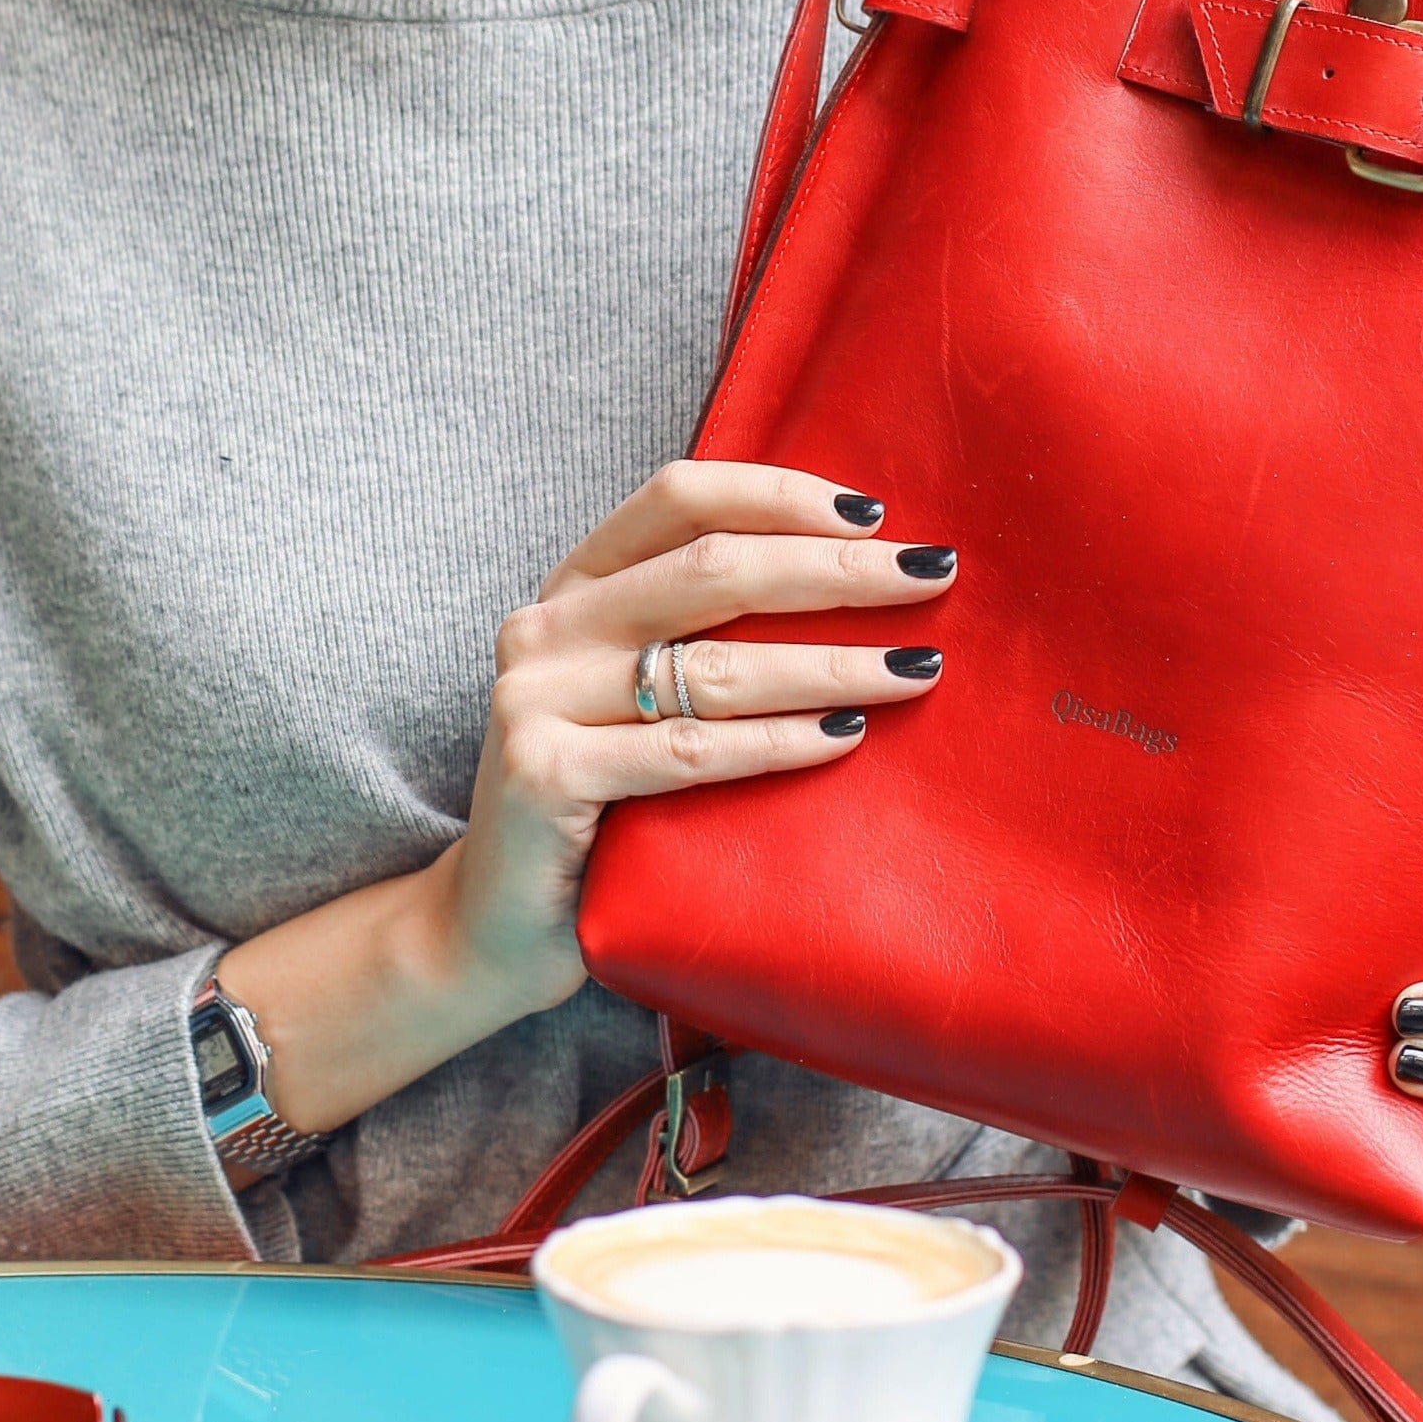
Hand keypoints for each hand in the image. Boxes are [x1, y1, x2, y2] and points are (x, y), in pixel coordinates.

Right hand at [437, 459, 956, 1028]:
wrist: (494, 926)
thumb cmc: (600, 808)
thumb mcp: (635, 698)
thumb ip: (700, 632)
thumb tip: (854, 570)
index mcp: (573, 587)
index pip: (680, 498)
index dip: (780, 495)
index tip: (875, 517)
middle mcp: (545, 627)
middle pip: (713, 570)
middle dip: (835, 570)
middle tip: (928, 578)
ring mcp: (535, 698)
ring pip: (715, 666)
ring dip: (832, 663)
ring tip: (916, 669)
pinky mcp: (545, 774)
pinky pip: (691, 752)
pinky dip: (778, 743)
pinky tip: (845, 737)